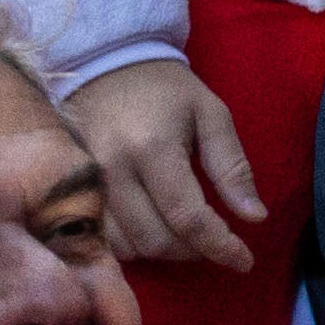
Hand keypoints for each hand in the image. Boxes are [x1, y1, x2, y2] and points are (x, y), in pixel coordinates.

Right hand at [74, 50, 263, 271]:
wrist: (106, 64)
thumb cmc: (166, 90)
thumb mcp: (211, 114)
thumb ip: (232, 167)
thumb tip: (254, 217)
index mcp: (152, 148)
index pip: (187, 216)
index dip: (219, 246)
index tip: (244, 260)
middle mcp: (112, 170)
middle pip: (156, 239)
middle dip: (194, 251)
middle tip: (215, 241)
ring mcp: (85, 184)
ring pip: (128, 246)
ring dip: (165, 252)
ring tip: (188, 236)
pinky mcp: (70, 190)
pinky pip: (102, 239)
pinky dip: (134, 246)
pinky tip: (153, 230)